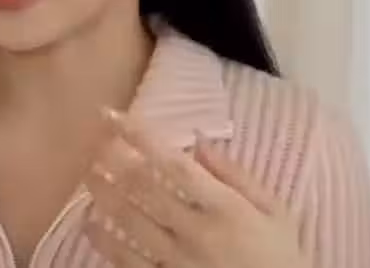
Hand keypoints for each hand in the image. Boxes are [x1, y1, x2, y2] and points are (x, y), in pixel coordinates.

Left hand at [83, 109, 309, 267]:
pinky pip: (126, 261)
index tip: (115, 116)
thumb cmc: (282, 258)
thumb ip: (236, 175)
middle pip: (142, 188)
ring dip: (102, 194)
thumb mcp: (276, 212)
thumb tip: (199, 138)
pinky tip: (88, 222)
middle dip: (113, 158)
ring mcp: (176, 262)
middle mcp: (196, 232)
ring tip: (88, 173)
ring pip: (127, 221)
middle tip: (94, 138)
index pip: (173, 163)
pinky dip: (102, 240)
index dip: (140, 137)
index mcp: (225, 208)